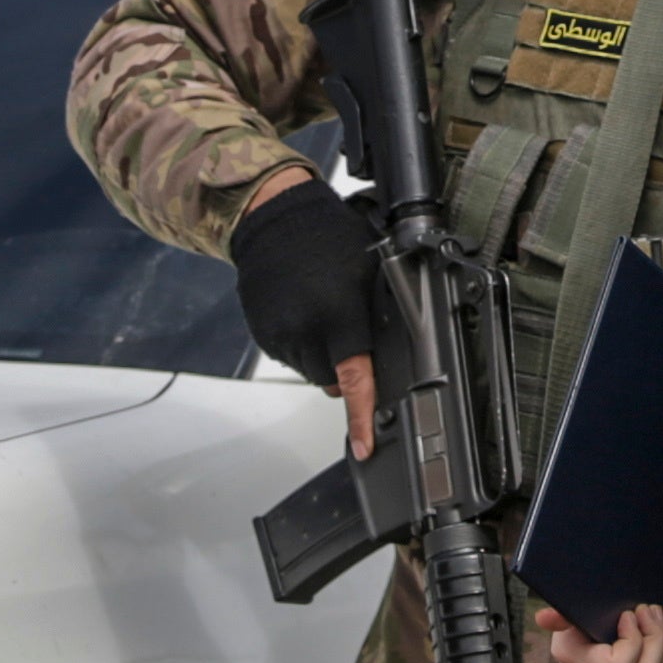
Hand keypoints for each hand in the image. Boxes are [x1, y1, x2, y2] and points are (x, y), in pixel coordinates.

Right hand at [231, 172, 385, 439]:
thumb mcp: (372, 269)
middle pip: (332, 380)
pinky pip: (290, 355)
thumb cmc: (330, 236)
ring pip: (311, 370)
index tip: (365, 444)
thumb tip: (398, 350)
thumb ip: (380, 314)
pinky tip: (306, 312)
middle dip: (345, 368)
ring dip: (323, 356)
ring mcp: (280, 334)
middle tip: (350, 334)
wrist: (274, 218)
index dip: (362, 416)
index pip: (355, 379)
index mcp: (339, 316)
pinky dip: (302, 343)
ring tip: (325, 313)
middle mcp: (306, 331)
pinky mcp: (263, 333)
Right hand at [541, 600, 662, 662]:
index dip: (634, 642)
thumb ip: (561, 615)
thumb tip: (543, 617)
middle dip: (656, 639)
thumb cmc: (579, 617)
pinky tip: (659, 643)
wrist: (584, 632)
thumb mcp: (570, 612)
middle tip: (649, 611)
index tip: (629, 615)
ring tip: (656, 619)